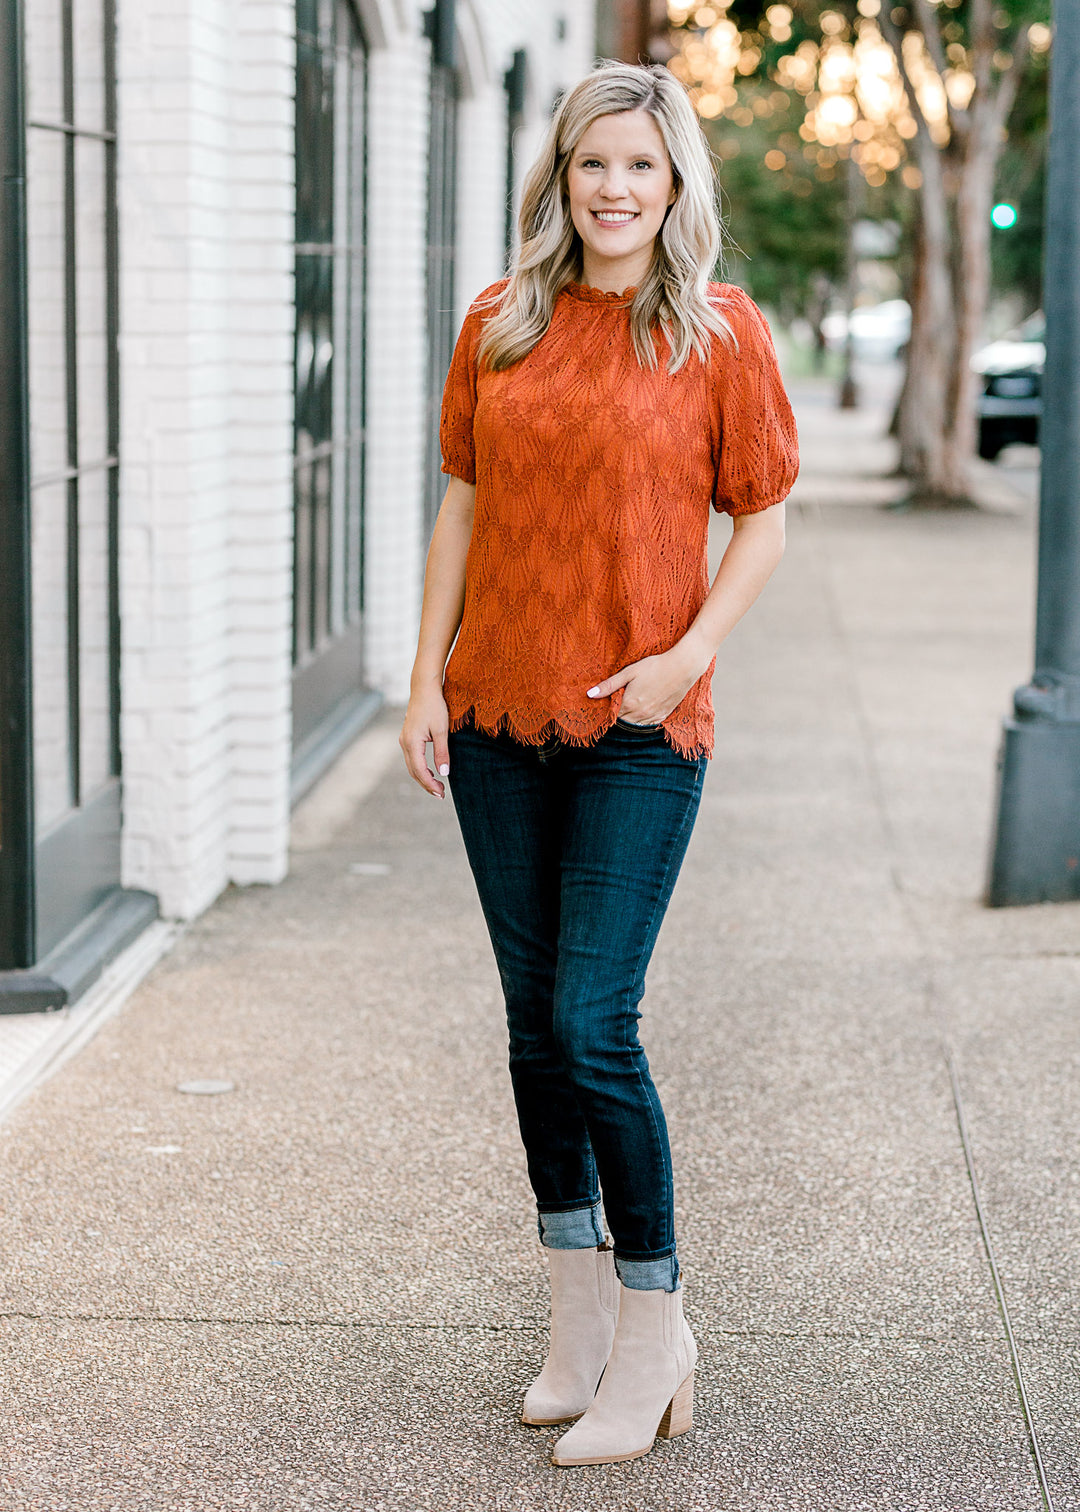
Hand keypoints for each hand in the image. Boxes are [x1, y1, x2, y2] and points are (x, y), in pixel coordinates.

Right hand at [400, 681, 450, 797]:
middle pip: (414, 771)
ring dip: (423, 777)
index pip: (420, 771)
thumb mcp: (442, 730)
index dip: (430, 784)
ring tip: (437, 786)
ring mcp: (404, 740)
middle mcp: (405, 743)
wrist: (424, 688)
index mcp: (412, 743)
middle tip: (440, 794)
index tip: (442, 793)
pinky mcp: (408, 736)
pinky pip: (412, 758)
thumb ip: (442, 752)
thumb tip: (444, 773)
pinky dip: (420, 768)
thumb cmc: (435, 706)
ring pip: (412, 765)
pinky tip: (431, 770)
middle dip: (426, 785)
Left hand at [586, 637, 712, 725]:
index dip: (609, 708)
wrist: (683, 667)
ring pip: (635, 725)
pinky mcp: (663, 715)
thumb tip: (590, 694)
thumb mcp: (629, 672)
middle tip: (621, 701)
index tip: (610, 700)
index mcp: (629, 703)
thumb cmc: (655, 666)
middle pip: (622, 721)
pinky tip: (644, 708)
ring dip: (630, 718)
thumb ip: (609, 685)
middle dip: (619, 714)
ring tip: (633, 703)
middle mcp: (640, 714)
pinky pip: (648, 724)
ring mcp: (652, 716)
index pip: (612, 715)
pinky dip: (643, 720)